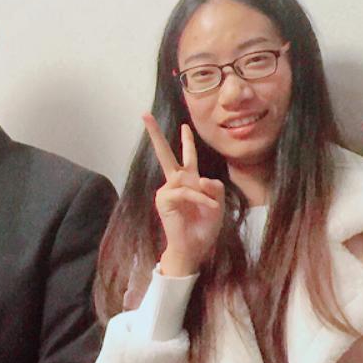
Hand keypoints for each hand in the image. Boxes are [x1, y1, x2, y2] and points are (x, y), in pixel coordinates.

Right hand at [143, 114, 225, 277]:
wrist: (194, 248)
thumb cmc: (204, 227)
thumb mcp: (217, 204)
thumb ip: (214, 187)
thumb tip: (201, 179)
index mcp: (188, 181)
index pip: (186, 157)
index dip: (186, 141)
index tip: (184, 126)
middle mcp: (174, 183)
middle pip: (164, 153)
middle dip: (155, 134)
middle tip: (144, 114)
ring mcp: (167, 191)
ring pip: (186, 179)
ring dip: (202, 194)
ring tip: (211, 208)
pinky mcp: (164, 200)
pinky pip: (185, 191)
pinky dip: (199, 199)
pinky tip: (207, 208)